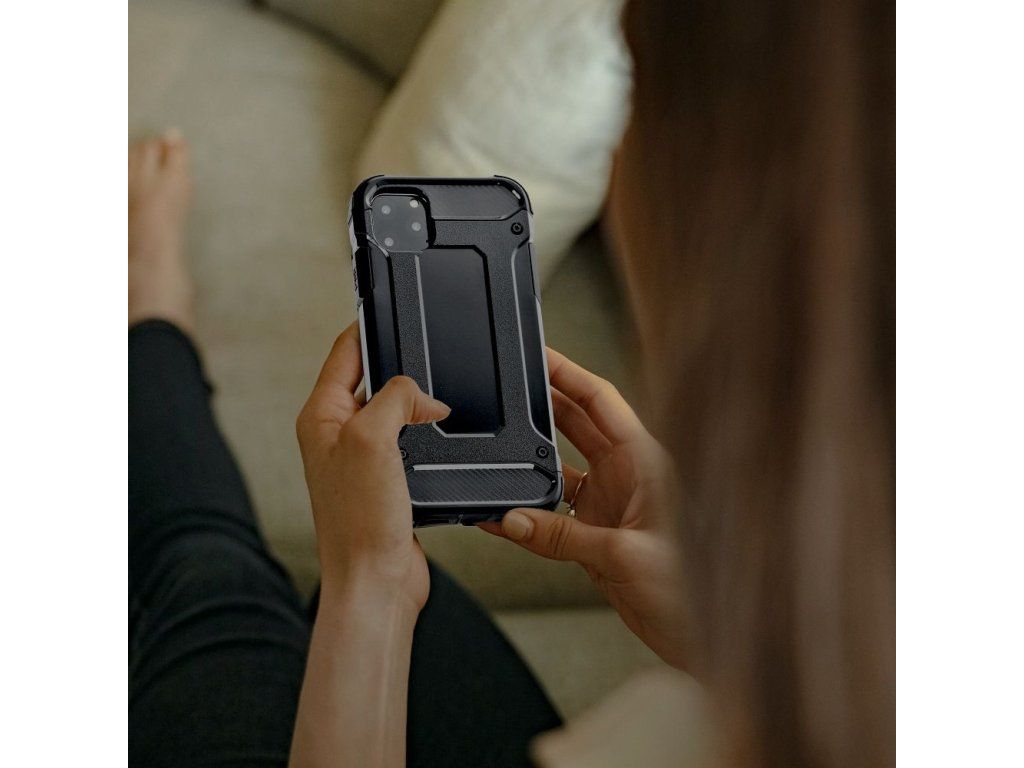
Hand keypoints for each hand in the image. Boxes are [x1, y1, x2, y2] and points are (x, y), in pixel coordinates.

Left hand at [296, 322, 449, 612]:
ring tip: (439, 401)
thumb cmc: (359, 521)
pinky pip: (409, 442)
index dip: (369, 327)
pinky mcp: (387, 481)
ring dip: (417, 405)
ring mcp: (362, 459)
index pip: (344, 352)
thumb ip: (395, 398)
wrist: (375, 581)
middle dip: (402, 369)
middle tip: (430, 360)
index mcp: (321, 416)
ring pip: (395, 411)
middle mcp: (337, 435)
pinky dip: (427, 435)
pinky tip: (443, 436)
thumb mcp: (373, 438)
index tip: (393, 308)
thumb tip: (423, 394)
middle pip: (371, 379)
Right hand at [481, 349, 689, 668]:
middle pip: (576, 426)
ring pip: (559, 471)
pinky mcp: (597, 537)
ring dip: (529, 464)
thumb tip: (513, 518)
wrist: (701, 641)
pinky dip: (527, 515)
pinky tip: (502, 513)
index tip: (539, 355)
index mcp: (646, 462)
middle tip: (507, 388)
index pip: (601, 402)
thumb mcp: (625, 556)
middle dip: (542, 405)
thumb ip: (563, 537)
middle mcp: (628, 477)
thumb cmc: (693, 591)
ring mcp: (611, 506)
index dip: (570, 374)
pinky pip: (553, 517)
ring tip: (496, 452)